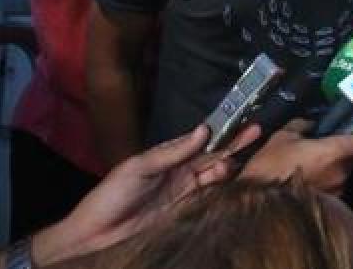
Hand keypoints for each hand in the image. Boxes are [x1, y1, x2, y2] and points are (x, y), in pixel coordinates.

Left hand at [34, 124, 254, 263]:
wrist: (96, 234)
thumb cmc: (112, 194)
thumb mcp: (139, 166)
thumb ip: (172, 151)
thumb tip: (203, 131)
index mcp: (168, 155)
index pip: (201, 139)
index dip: (221, 129)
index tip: (241, 118)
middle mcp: (180, 171)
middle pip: (214, 154)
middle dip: (234, 142)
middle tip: (255, 131)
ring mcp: (184, 191)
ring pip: (215, 173)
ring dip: (227, 165)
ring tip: (232, 163)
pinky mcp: (186, 211)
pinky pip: (210, 196)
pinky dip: (222, 188)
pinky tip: (228, 181)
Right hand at [242, 120, 352, 194]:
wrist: (256, 202)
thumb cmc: (269, 170)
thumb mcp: (282, 138)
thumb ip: (301, 126)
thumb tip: (308, 124)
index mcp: (334, 152)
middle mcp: (340, 172)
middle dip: (346, 151)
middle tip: (327, 146)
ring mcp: (336, 190)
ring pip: (344, 172)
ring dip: (334, 168)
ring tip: (311, 164)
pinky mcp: (328, 203)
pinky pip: (333, 186)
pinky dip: (325, 181)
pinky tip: (307, 179)